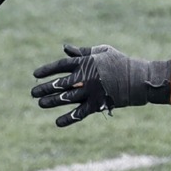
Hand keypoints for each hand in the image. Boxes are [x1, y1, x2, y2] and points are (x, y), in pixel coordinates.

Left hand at [32, 44, 170, 126]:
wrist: (138, 78)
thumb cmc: (119, 62)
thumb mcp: (102, 51)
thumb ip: (82, 51)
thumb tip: (65, 48)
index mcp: (85, 62)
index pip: (60, 65)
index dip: (46, 70)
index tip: (35, 75)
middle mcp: (84, 77)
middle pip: (59, 83)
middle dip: (44, 88)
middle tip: (33, 93)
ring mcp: (90, 91)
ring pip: (65, 98)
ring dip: (51, 101)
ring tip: (40, 103)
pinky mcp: (97, 104)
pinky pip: (79, 113)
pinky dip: (68, 118)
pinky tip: (57, 122)